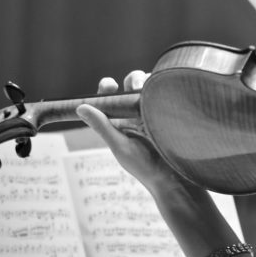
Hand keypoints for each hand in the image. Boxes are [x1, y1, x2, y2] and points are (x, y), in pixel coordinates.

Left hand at [76, 70, 182, 189]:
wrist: (175, 178)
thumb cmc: (145, 167)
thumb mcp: (120, 146)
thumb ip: (102, 126)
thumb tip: (80, 107)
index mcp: (119, 122)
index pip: (109, 99)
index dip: (106, 88)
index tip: (110, 84)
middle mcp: (136, 115)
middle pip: (131, 86)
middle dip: (133, 79)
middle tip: (137, 84)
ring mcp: (154, 113)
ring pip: (150, 87)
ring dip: (149, 82)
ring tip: (151, 90)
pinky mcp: (170, 113)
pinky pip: (166, 94)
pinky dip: (164, 88)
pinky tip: (165, 92)